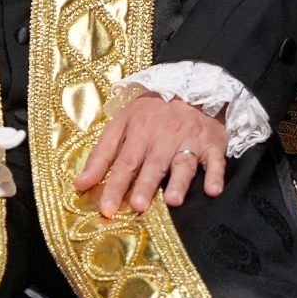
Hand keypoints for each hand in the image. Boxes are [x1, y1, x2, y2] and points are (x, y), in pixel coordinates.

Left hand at [75, 90, 233, 213]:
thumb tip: (80, 185)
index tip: (107, 208)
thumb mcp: (121, 125)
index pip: (125, 162)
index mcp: (139, 130)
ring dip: (179, 181)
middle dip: (146, 185)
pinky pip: (216, 160)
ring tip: (173, 200)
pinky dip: (216, 174)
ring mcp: (190, 140)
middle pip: (153, 164)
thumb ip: (101, 155)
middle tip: (138, 206)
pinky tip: (214, 189)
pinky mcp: (212, 144)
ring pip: (183, 162)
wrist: (191, 88)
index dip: (115, 186)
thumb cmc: (151, 113)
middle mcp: (164, 136)